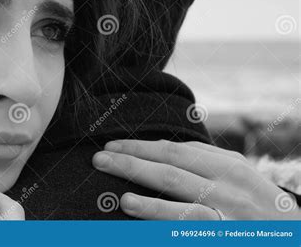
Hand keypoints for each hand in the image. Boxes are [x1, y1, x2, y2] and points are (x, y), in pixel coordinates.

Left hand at [92, 139, 300, 219]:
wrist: (294, 234)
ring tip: (123, 199)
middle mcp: (227, 189)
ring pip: (185, 208)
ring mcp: (229, 219)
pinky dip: (167, 230)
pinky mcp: (225, 240)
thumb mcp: (236, 172)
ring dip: (151, 204)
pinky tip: (146, 230)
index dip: (139, 147)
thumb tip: (159, 149)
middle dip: (132, 164)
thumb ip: (202, 159)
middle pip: (171, 172)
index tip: (112, 146)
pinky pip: (192, 234)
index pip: (173, 152)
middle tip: (100, 159)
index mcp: (226, 165)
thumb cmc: (256, 199)